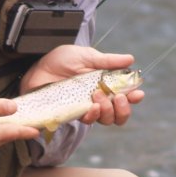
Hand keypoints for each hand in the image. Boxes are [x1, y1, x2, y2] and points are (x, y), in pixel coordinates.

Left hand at [21, 45, 143, 126]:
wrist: (38, 66)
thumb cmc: (62, 59)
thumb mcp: (86, 56)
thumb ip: (107, 61)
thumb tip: (130, 59)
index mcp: (106, 83)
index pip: (125, 95)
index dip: (134, 98)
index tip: (137, 94)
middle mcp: (99, 98)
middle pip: (119, 114)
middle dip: (123, 109)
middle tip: (118, 97)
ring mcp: (86, 107)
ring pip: (106, 119)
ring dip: (108, 110)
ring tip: (98, 95)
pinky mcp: (72, 113)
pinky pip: (87, 120)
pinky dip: (93, 115)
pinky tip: (91, 106)